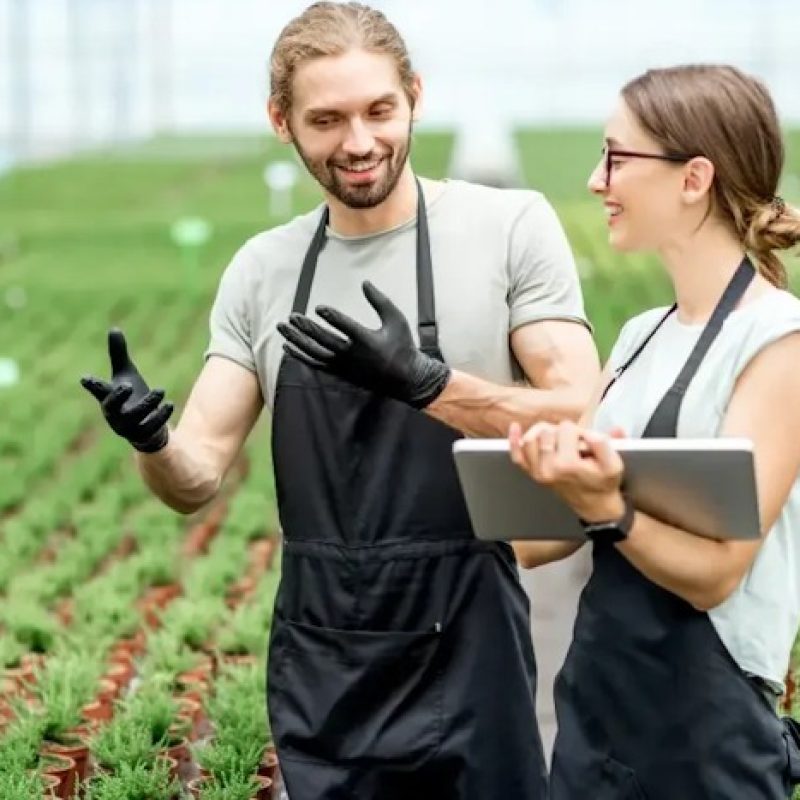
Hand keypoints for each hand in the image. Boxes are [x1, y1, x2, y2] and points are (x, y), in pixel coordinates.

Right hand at [80, 329, 173, 452]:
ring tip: (161, 390)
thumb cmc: (131, 396)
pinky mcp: (143, 434)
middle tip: (127, 384)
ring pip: (135, 417)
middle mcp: (115, 413)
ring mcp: (128, 426)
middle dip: (118, 397)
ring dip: (148, 404)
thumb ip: (118, 354)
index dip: (91, 384)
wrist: (144, 425)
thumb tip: (114, 328)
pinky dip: (160, 416)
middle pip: (112, 407)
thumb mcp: (126, 373)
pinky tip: (169, 404)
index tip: (84, 378)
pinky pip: (151, 428)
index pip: (98, 390)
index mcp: (108, 397)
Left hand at [276, 280, 450, 408]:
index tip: (318, 308)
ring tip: (282, 328)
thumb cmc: (402, 345)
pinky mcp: (340, 373)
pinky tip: (288, 346)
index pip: (345, 327)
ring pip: (314, 353)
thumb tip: (364, 282)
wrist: (406, 379)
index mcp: (367, 340)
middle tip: (291, 317)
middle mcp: (352, 355)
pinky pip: (315, 364)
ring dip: (297, 340)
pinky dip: (300, 356)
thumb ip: (379, 300)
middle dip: (306, 328)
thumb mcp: (396, 319)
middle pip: (323, 340)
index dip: (331, 317)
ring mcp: (344, 366)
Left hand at [509, 420, 625, 521]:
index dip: (579, 431)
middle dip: (562, 431)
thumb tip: (589, 433)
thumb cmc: (603, 482)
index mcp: (566, 465)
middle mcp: (547, 468)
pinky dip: (514, 440)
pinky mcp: (533, 473)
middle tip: (575, 444)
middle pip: (547, 430)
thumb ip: (604, 444)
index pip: (566, 428)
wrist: (595, 505)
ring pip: (531, 437)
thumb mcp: (614, 464)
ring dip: (544, 433)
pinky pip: (517, 455)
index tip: (587, 444)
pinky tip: (515, 427)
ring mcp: (537, 472)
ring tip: (559, 440)